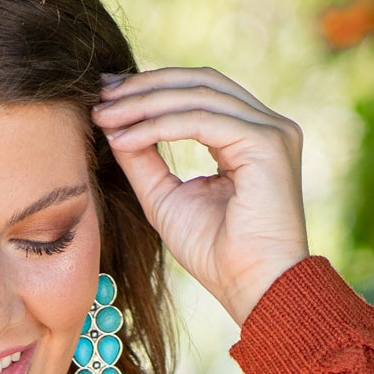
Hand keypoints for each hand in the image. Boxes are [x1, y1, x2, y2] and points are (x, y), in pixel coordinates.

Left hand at [92, 66, 309, 327]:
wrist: (253, 291)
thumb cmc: (216, 256)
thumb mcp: (166, 198)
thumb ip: (144, 159)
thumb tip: (113, 124)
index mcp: (251, 136)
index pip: (200, 93)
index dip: (152, 88)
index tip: (107, 97)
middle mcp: (268, 126)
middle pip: (201, 82)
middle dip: (146, 86)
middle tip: (101, 95)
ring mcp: (272, 131)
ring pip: (199, 96)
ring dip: (145, 104)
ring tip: (105, 117)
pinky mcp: (266, 142)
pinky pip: (201, 121)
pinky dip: (159, 127)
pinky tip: (125, 139)